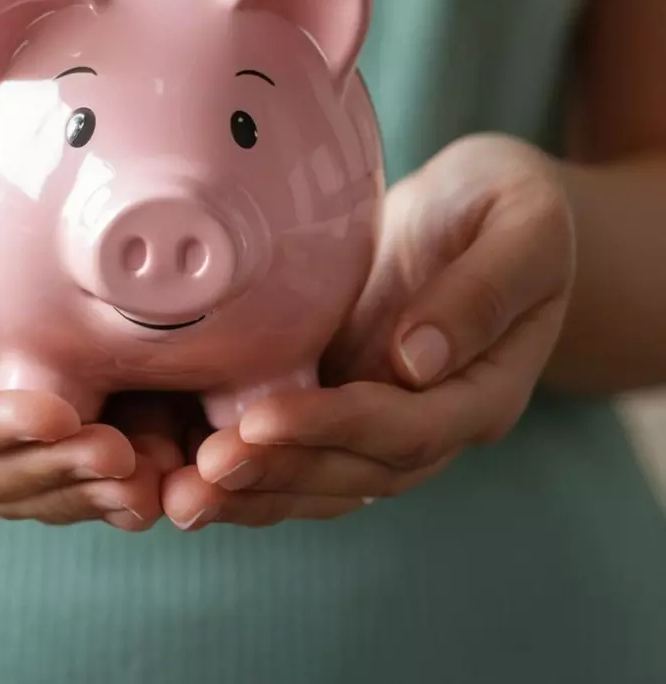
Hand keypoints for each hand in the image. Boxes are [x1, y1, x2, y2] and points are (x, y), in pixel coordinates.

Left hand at [162, 133, 575, 528]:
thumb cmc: (508, 204)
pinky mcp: (341, 389)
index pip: (408, 429)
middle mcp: (431, 417)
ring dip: (253, 489)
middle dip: (277, 473)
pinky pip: (296, 444)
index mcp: (482, 388)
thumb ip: (480, 293)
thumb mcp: (520, 228)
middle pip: (357, 471)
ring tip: (180, 495)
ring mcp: (382, 409)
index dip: (334, 429)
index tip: (261, 421)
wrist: (479, 206)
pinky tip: (188, 468)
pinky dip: (248, 462)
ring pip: (321, 474)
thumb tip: (416, 360)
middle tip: (199, 476)